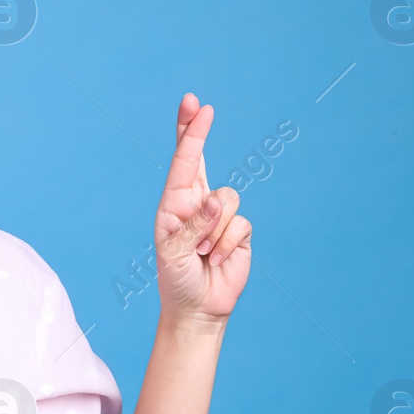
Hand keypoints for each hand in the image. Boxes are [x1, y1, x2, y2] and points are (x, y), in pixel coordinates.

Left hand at [153, 93, 251, 323]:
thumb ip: (194, 224)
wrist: (197, 308)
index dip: (189, 132)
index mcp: (173, 203)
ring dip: (212, 231)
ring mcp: (219, 215)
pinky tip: (214, 260)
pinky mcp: (239, 231)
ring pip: (227, 199)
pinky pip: (240, 225)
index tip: (195, 106)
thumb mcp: (174, 251)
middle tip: (200, 105)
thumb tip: (216, 201)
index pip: (182, 162)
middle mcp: (196, 203)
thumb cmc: (176, 278)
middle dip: (197, 131)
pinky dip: (225, 245)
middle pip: (200, 159)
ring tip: (199, 253)